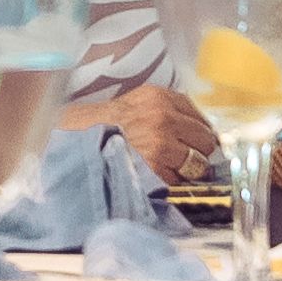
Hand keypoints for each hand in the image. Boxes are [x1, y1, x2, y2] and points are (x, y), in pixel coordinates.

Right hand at [92, 84, 218, 186]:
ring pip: (196, 163)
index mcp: (159, 98)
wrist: (76, 142)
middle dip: (198, 152)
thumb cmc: (103, 126)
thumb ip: (166, 110)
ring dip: (185, 170)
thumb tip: (197, 130)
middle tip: (183, 158)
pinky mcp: (154, 169)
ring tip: (166, 168)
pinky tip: (152, 176)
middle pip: (205, 141)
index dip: (201, 132)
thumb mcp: (135, 103)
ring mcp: (160, 144)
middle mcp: (163, 118)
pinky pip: (178, 180)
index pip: (200, 117)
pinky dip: (169, 182)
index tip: (200, 143)